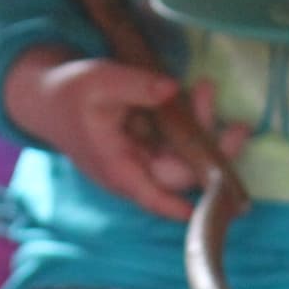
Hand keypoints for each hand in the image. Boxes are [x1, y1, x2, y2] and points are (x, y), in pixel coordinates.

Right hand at [3, 47, 248, 220]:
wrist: (49, 96)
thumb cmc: (70, 93)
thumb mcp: (99, 81)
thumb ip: (135, 86)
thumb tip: (171, 89)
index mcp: (119, 167)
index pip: (156, 195)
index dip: (185, 205)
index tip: (219, 206)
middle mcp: (134, 170)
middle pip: (180, 173)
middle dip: (210, 149)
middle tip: (239, 127)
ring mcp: (142, 158)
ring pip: (182, 155)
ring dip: (202, 127)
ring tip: (207, 88)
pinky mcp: (147, 144)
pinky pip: (177, 141)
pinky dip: (192, 122)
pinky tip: (200, 94)